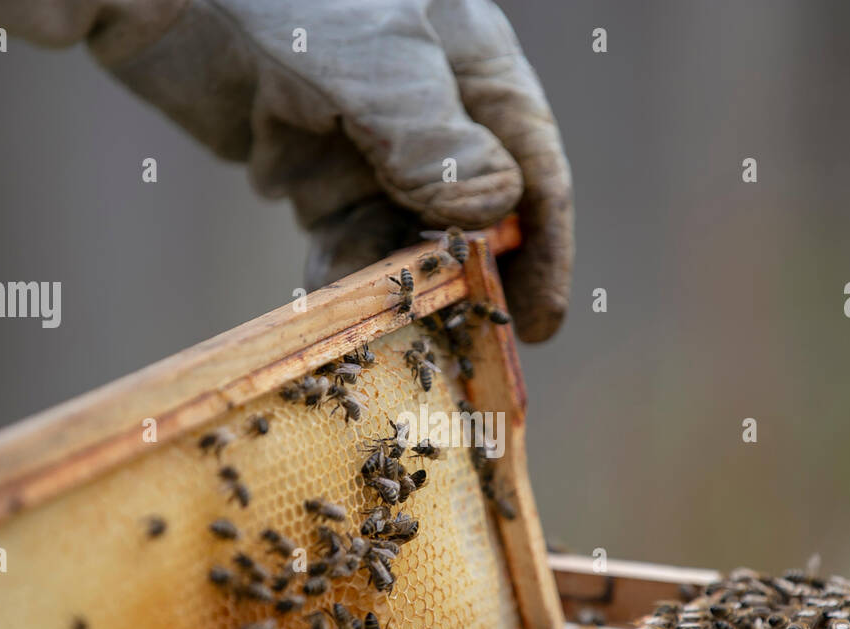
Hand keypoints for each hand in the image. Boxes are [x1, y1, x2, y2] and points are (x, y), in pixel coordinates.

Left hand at [0, 0, 573, 339]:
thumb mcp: (369, 61)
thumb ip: (430, 136)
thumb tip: (500, 209)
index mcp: (470, 64)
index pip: (531, 166)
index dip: (541, 248)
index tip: (535, 326)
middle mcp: (429, 108)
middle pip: (476, 213)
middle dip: (472, 279)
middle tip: (465, 347)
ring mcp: (367, 141)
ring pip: (407, 234)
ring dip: (404, 287)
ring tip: (398, 340)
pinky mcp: (308, 165)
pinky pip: (344, 237)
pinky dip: (345, 275)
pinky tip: (338, 310)